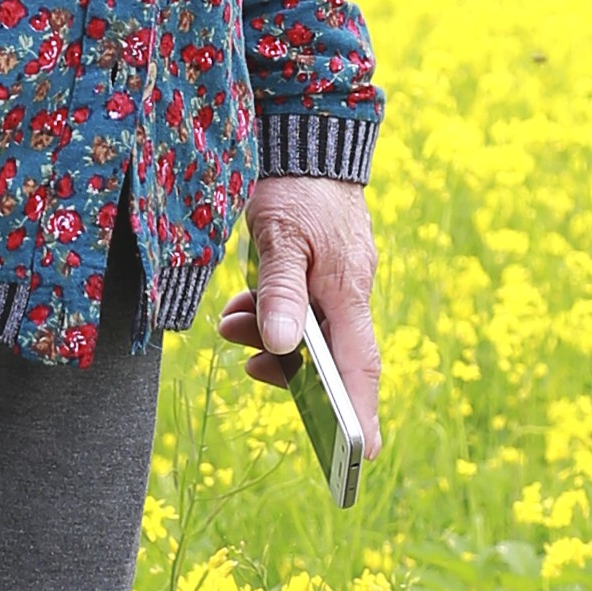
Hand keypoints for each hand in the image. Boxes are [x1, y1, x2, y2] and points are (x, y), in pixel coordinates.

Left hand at [218, 178, 380, 445]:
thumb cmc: (296, 184)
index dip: (362, 413)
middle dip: (290, 372)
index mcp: (347, 290)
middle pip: (329, 355)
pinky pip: (294, 305)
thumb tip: (284, 349)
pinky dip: (265, 313)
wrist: (306, 134)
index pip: (360, 365)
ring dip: (266, 337)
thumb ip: (280, 292)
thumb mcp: (280, 236)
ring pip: (305, 330)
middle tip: (253, 370)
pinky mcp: (318, 266)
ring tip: (229, 325)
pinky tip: (237, 306)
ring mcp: (335, 279)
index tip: (361, 456)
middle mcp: (348, 291)